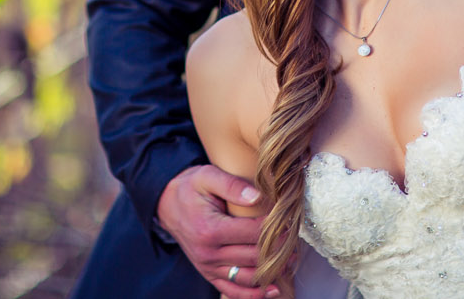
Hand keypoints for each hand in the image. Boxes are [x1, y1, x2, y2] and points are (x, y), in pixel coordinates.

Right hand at [156, 164, 278, 298]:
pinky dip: (253, 294)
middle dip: (278, 251)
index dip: (274, 230)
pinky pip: (232, 290)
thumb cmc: (190, 187)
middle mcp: (208, 253)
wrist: (166, 203)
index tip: (290, 223)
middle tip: (297, 243)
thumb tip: (258, 197)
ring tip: (291, 262)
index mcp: (210, 229)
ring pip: (247, 277)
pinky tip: (272, 289)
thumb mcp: (207, 176)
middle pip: (253, 257)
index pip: (252, 234)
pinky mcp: (208, 273)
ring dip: (272, 273)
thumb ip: (232, 185)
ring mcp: (208, 266)